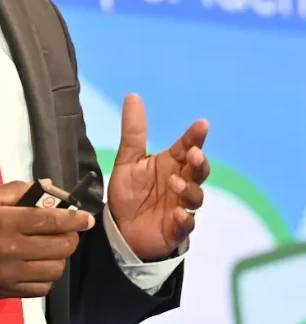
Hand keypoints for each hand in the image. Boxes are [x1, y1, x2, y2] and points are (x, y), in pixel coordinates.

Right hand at [0, 180, 94, 300]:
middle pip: (60, 246)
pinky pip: (41, 289)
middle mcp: (12, 250)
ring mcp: (10, 275)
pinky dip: (47, 278)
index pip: (51, 219)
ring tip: (52, 248)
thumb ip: (16, 190)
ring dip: (60, 258)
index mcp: (5, 221)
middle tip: (67, 231)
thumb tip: (48, 187)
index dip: (74, 218)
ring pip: (54, 270)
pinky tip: (39, 266)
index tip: (86, 217)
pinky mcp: (6, 292)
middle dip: (71, 237)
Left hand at [108, 93, 209, 260]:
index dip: (195, 136)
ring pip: (195, 197)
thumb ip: (133, 131)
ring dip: (189, 189)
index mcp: (170, 164)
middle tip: (194, 154)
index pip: (186, 148)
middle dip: (200, 163)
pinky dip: (184, 219)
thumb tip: (133, 95)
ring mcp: (180, 206)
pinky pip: (186, 224)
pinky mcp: (175, 229)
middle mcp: (180, 183)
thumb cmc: (130, 191)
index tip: (202, 124)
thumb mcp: (128, 159)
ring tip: (175, 183)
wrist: (121, 228)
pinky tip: (178, 213)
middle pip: (198, 172)